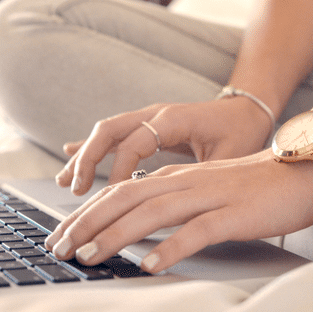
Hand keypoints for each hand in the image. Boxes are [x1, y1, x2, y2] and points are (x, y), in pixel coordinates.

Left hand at [45, 151, 312, 273]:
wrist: (304, 170)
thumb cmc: (255, 187)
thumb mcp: (205, 190)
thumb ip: (172, 202)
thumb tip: (137, 226)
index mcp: (176, 179)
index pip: (118, 192)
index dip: (85, 213)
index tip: (60, 236)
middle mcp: (185, 183)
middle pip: (124, 199)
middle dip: (86, 224)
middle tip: (59, 248)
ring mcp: (209, 196)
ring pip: (152, 213)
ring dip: (115, 236)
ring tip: (89, 256)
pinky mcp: (234, 214)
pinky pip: (197, 231)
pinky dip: (171, 248)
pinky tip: (150, 265)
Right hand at [55, 98, 273, 195]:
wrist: (247, 109)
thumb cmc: (242, 132)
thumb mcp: (230, 155)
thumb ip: (205, 173)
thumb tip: (183, 202)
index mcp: (175, 118)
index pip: (136, 142)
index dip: (121, 170)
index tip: (112, 197)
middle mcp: (156, 113)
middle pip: (110, 130)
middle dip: (88, 160)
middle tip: (75, 190)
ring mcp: (148, 118)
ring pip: (106, 132)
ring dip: (84, 157)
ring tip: (65, 183)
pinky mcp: (146, 126)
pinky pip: (112, 135)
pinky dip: (91, 148)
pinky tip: (70, 158)